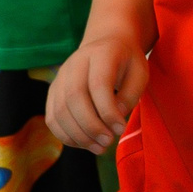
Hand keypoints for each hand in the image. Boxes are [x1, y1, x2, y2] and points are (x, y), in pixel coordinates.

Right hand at [47, 33, 147, 152]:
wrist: (106, 43)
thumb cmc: (126, 62)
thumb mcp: (139, 73)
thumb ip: (131, 95)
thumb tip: (115, 119)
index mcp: (100, 54)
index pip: (98, 84)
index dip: (108, 111)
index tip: (121, 128)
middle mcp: (75, 63)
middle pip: (74, 98)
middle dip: (91, 126)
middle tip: (109, 142)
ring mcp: (60, 77)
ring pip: (60, 111)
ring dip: (78, 136)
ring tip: (99, 148)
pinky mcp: (53, 91)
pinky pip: (52, 118)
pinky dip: (66, 136)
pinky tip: (85, 143)